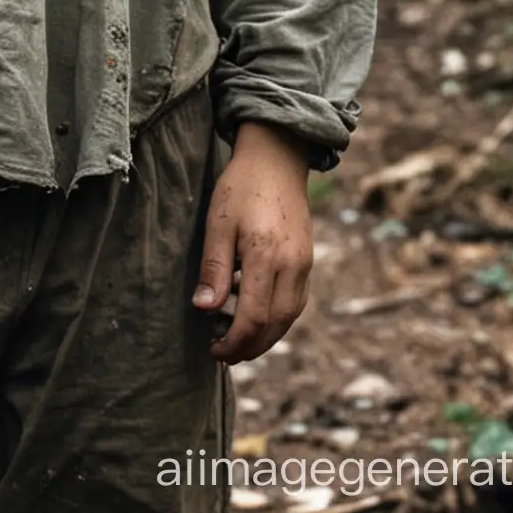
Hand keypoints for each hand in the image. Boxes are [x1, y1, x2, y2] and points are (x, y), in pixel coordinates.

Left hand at [191, 119, 313, 363]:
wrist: (276, 158)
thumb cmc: (241, 186)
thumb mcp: (218, 222)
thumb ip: (214, 268)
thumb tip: (205, 309)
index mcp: (265, 256)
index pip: (253, 318)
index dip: (233, 342)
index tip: (214, 350)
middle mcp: (292, 266)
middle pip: (275, 325)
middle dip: (249, 347)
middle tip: (224, 354)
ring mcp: (304, 264)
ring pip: (289, 317)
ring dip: (265, 337)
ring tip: (239, 342)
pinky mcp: (308, 259)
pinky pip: (296, 301)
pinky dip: (278, 318)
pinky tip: (257, 315)